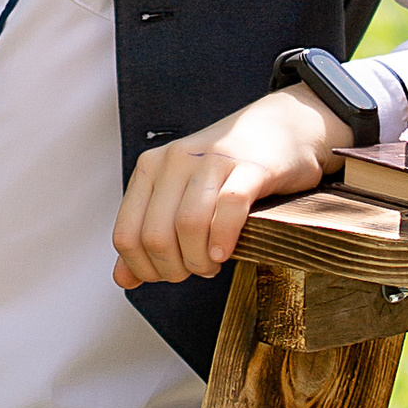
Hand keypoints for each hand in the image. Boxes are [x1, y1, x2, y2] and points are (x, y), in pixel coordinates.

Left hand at [112, 82, 347, 286]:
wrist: (283, 128)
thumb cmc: (229, 171)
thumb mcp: (180, 196)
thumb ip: (148, 235)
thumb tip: (124, 279)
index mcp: (150, 168)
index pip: (126, 235)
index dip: (144, 268)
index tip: (167, 274)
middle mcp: (175, 160)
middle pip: (156, 236)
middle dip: (175, 268)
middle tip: (196, 270)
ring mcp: (212, 160)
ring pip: (188, 225)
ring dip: (200, 259)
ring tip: (213, 262)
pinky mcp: (250, 167)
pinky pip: (229, 208)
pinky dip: (224, 239)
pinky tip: (226, 251)